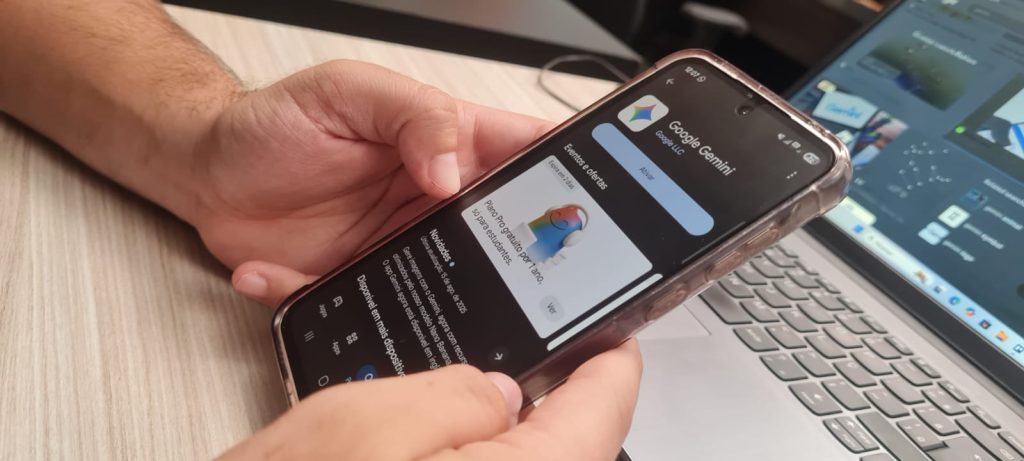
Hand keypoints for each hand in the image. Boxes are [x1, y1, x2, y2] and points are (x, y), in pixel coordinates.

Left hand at [186, 60, 552, 302]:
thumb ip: (414, 116)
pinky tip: (279, 277)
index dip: (569, 182)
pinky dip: (338, 310)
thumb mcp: (351, 92)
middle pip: (508, 237)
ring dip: (441, 303)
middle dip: (525, 262)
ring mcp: (403, 250)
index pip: (530, 159)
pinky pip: (371, 311)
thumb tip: (454, 171)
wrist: (208, 171)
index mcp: (452, 147)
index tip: (587, 208)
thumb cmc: (279, 122)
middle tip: (519, 282)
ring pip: (454, 290)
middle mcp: (438, 203)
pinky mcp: (361, 287)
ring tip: (388, 284)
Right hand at [218, 340, 641, 460]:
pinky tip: (438, 445)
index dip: (609, 358)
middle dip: (553, 398)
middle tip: (529, 353)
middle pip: (574, 444)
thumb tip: (500, 392)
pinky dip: (476, 457)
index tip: (610, 331)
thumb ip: (456, 393)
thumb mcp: (368, 423)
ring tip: (471, 398)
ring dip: (506, 433)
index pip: (604, 408)